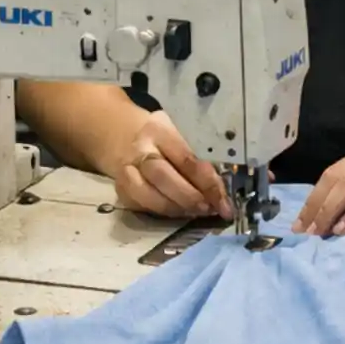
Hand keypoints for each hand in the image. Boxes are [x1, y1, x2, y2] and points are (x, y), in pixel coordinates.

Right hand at [100, 112, 231, 219]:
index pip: (187, 160)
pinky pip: (142, 206)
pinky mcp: (120, 189)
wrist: (123, 137)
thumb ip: (197, 161)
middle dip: (189, 197)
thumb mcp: (179, 137)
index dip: (208, 184)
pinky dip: (162, 212)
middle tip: (208, 209)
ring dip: (176, 208)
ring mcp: (126, 170)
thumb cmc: (161, 139)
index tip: (224, 203)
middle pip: (164, 177)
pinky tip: (177, 212)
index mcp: (160, 132)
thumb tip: (220, 191)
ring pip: (149, 196)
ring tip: (194, 212)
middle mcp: (140, 150)